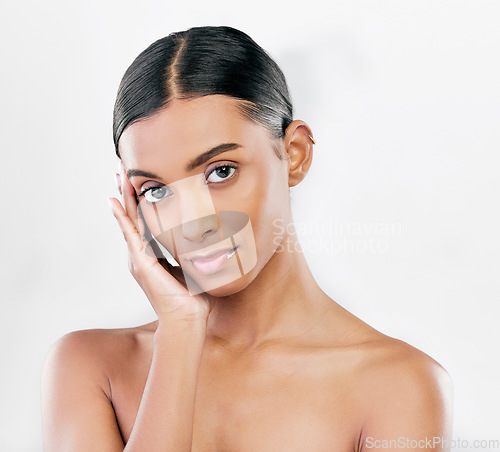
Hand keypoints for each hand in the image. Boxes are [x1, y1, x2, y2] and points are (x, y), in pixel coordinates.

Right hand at [108, 163, 214, 322]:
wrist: (188, 319)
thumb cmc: (191, 298)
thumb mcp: (189, 267)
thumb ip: (188, 253)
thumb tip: (200, 242)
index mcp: (149, 256)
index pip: (141, 221)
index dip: (137, 200)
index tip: (137, 179)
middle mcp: (139, 255)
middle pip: (130, 216)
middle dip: (126, 191)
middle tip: (121, 168)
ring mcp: (138, 259)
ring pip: (128, 220)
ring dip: (122, 196)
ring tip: (118, 175)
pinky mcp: (141, 263)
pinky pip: (130, 234)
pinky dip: (122, 217)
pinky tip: (114, 202)